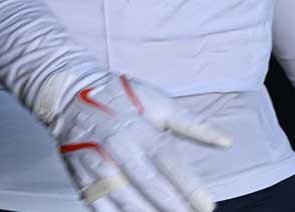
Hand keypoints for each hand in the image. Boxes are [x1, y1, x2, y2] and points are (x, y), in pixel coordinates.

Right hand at [50, 73, 232, 211]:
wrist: (68, 94)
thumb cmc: (118, 97)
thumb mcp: (158, 102)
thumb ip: (193, 124)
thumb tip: (227, 141)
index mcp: (139, 127)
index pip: (168, 161)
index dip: (189, 186)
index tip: (207, 206)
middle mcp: (118, 147)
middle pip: (149, 184)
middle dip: (174, 207)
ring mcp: (97, 165)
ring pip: (126, 201)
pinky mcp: (81, 180)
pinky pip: (102, 208)